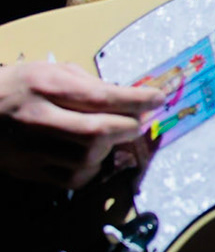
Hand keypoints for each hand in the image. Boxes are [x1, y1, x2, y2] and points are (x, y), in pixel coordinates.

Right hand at [0, 61, 160, 187]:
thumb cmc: (20, 86)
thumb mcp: (52, 72)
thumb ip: (90, 84)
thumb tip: (131, 99)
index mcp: (44, 85)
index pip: (99, 97)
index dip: (136, 100)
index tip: (158, 99)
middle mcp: (36, 117)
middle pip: (96, 132)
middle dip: (128, 127)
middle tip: (138, 122)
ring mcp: (29, 148)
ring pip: (87, 159)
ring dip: (110, 148)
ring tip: (110, 136)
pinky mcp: (27, 170)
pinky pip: (73, 179)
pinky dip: (92, 169)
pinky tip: (92, 156)